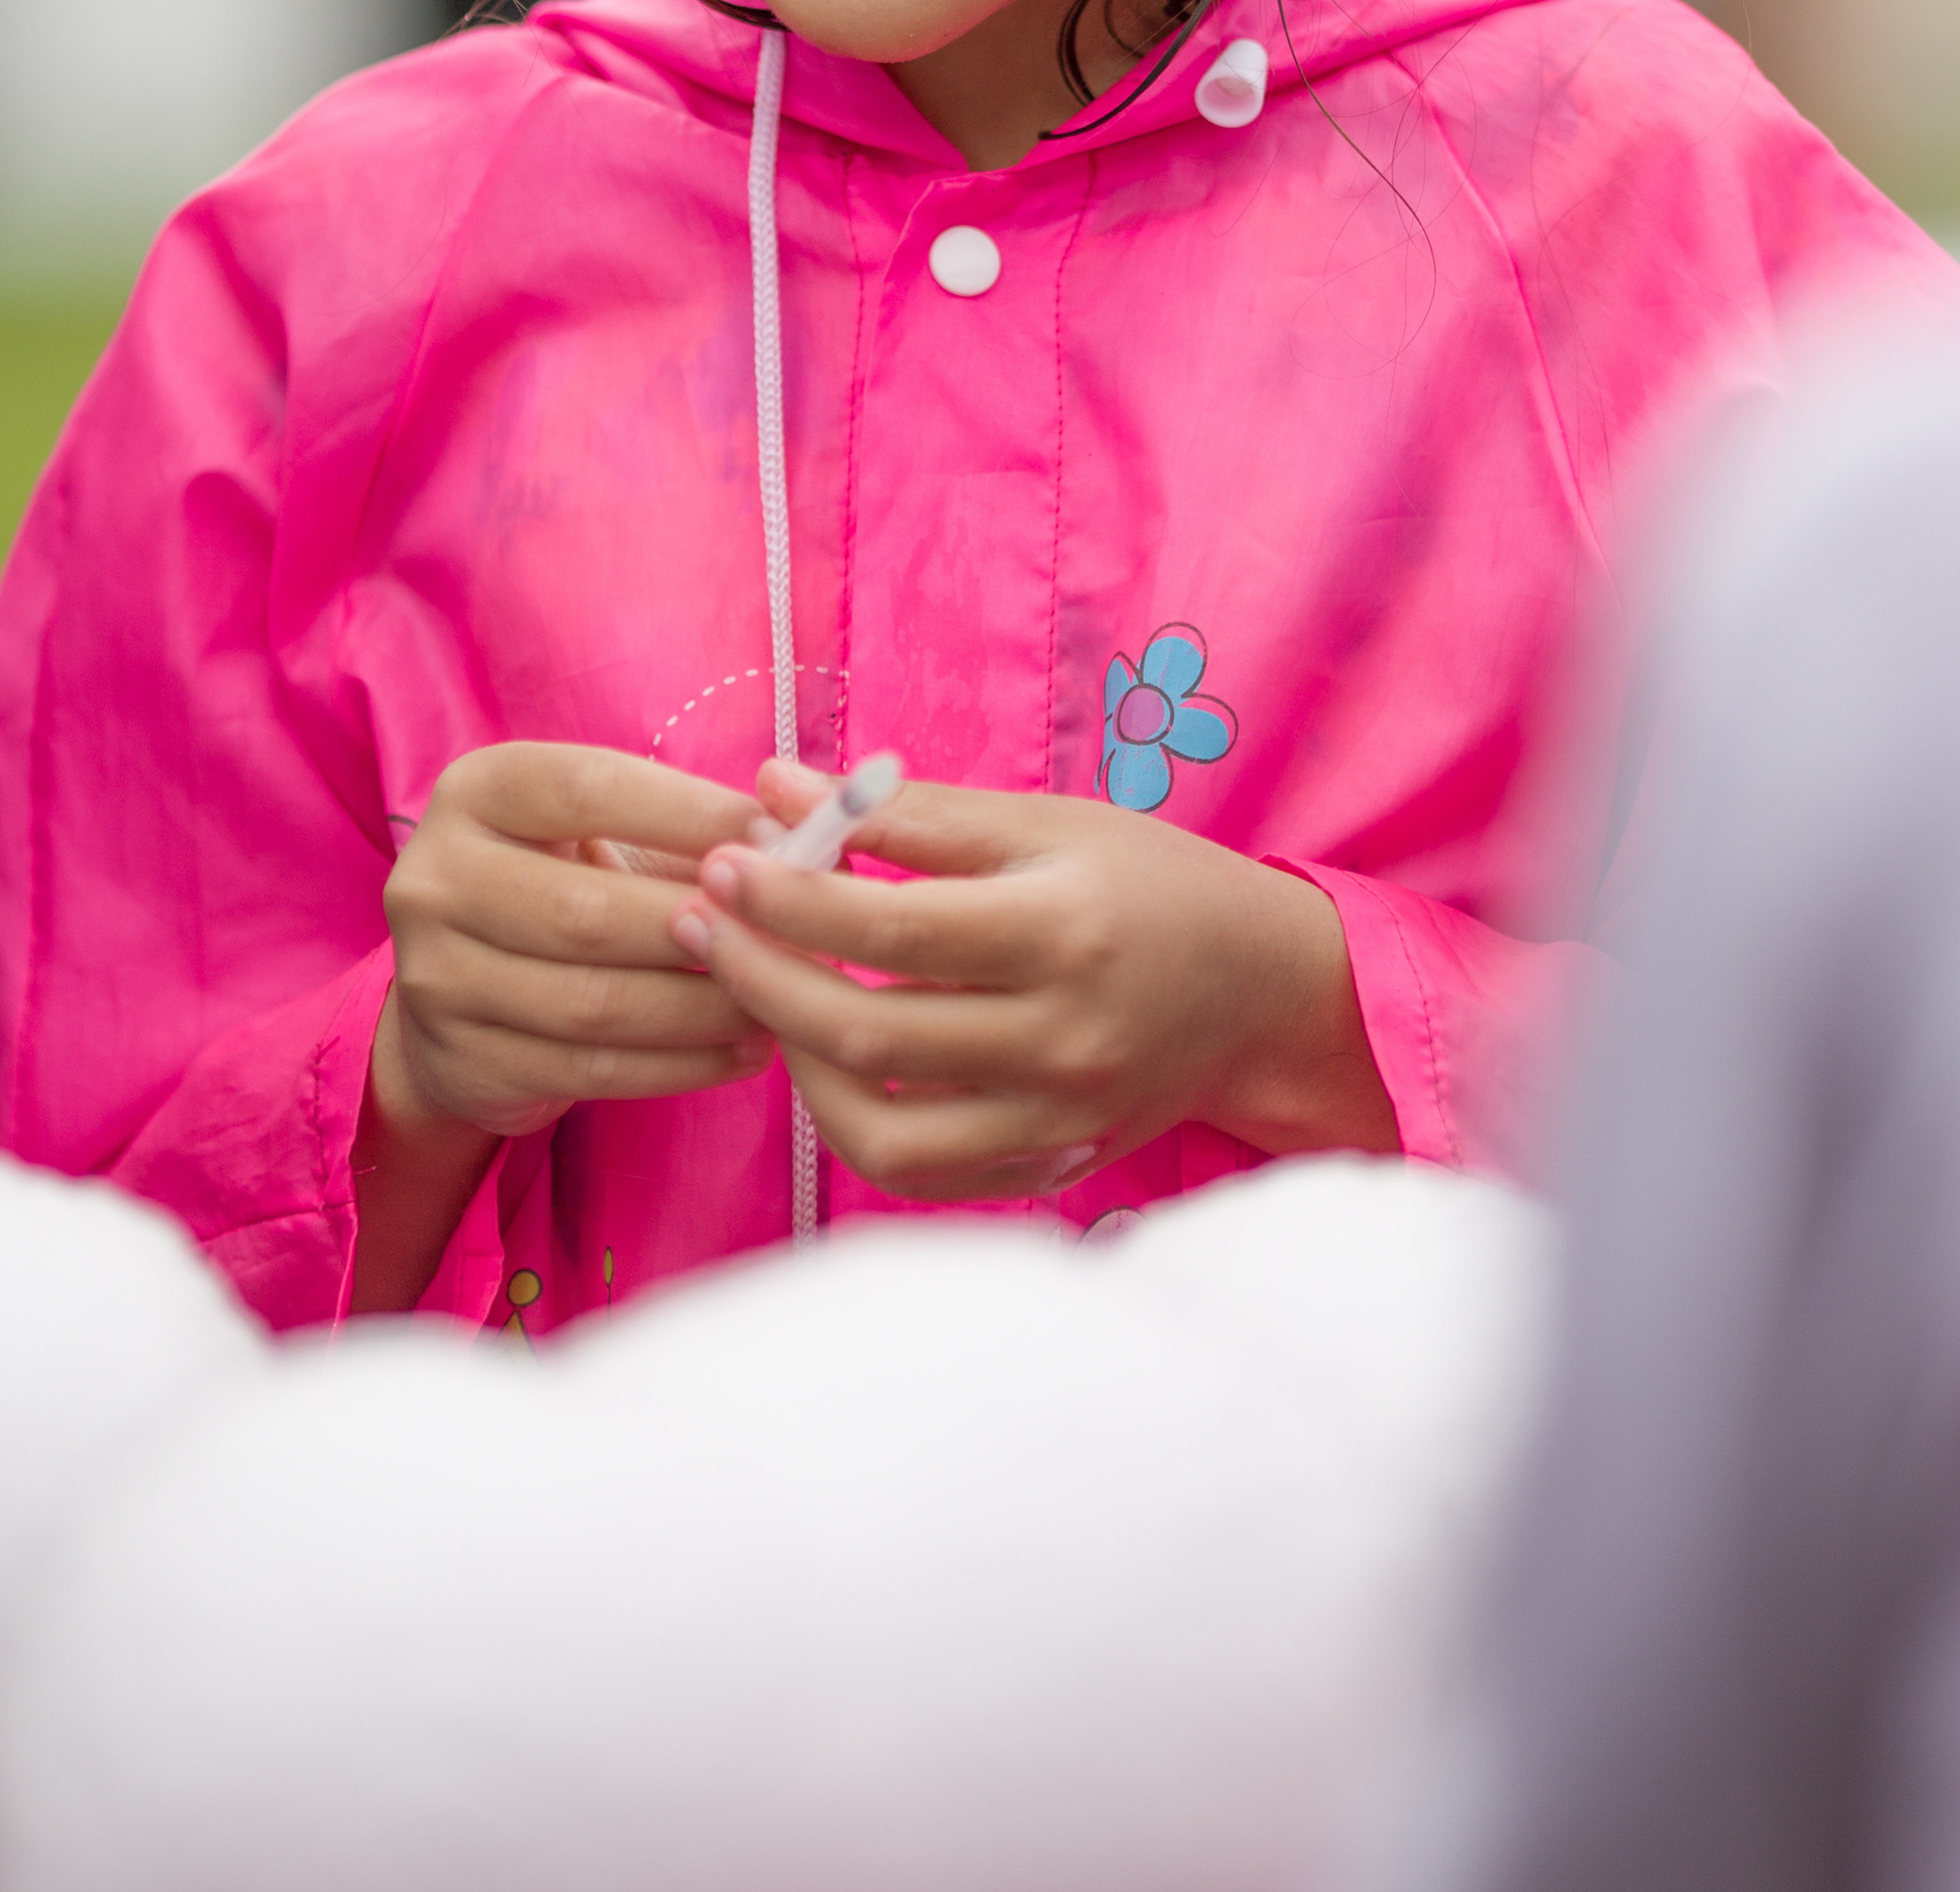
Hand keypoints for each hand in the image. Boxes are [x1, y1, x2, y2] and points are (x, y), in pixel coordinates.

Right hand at [381, 741, 777, 1137]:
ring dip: (704, 1007)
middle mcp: (435, 878)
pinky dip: (680, 1065)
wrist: (461, 992)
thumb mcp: (603, 835)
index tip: (781, 840)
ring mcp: (435, 978)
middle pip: (589, 910)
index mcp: (476, 791)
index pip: (591, 788)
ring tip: (779, 1002)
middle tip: (791, 940)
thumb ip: (690, 835)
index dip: (693, 812)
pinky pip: (590, 1070)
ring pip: (594, 1002)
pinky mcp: (463, 1061)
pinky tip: (741, 1052)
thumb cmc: (562, 886)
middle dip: (705, 927)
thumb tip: (804, 846)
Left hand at [673, 767, 1398, 1205]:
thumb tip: (776, 786)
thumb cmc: (1145, 882)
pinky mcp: (1047, 1166)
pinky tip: (823, 1053)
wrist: (1261, 990)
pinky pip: (921, 1173)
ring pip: (883, 1129)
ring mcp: (1055, 1119)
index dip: (791, 898)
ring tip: (757, 989)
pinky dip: (854, 1119)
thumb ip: (909, 814)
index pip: (896, 930)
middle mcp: (1061, 1039)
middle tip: (699, 919)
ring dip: (795, 1059)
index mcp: (1064, 932)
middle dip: (763, 975)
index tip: (724, 859)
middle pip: (872, 1034)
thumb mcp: (1041, 823)